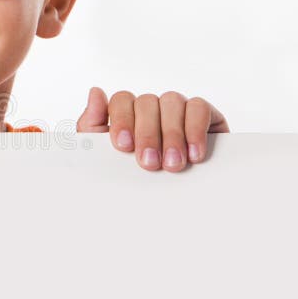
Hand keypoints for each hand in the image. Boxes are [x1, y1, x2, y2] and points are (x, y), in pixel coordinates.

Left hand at [75, 86, 229, 171]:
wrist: (168, 207)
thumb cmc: (132, 179)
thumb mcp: (105, 156)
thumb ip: (92, 125)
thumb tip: (95, 92)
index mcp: (127, 114)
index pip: (122, 100)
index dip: (122, 119)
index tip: (123, 146)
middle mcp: (152, 108)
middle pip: (146, 102)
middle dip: (147, 134)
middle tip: (149, 163)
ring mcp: (178, 110)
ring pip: (172, 101)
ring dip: (172, 134)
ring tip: (173, 164)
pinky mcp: (205, 115)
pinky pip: (199, 107)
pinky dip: (195, 129)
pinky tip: (194, 153)